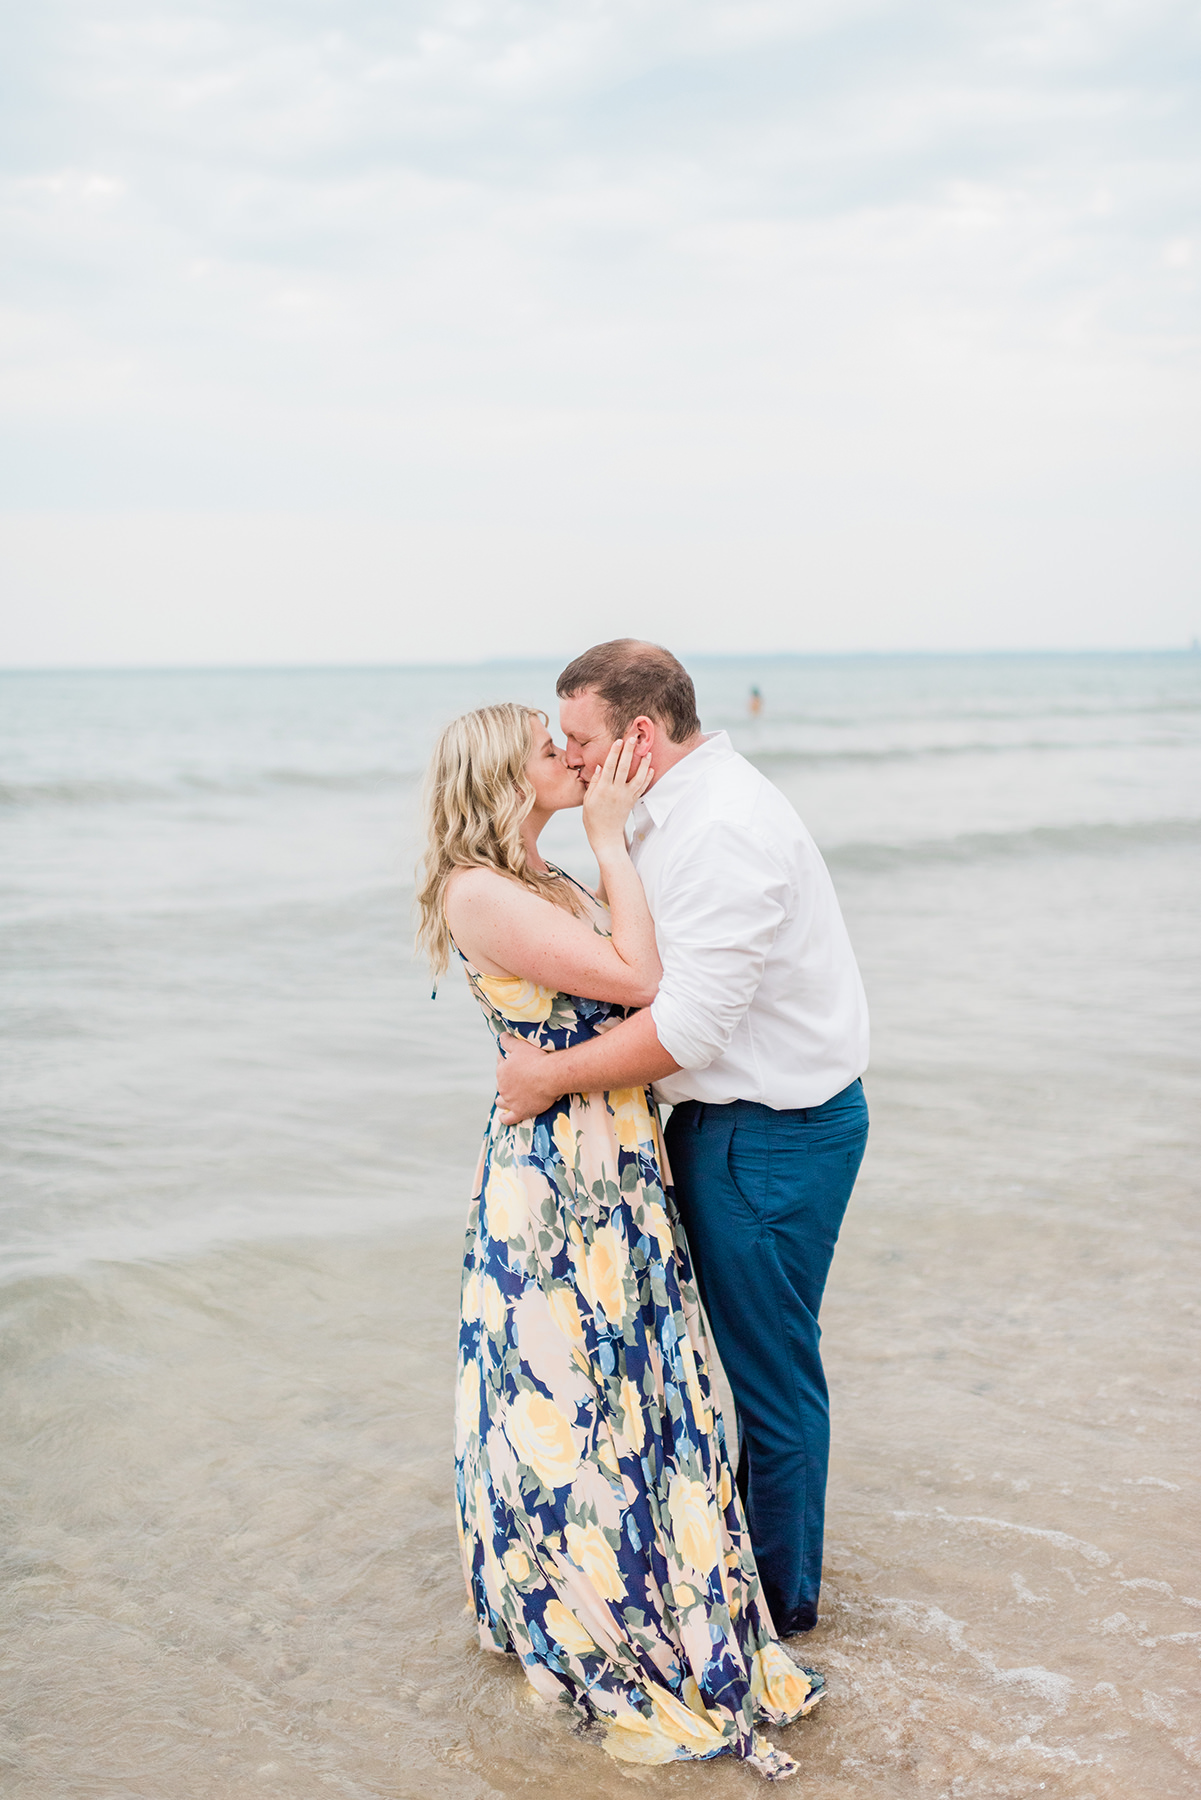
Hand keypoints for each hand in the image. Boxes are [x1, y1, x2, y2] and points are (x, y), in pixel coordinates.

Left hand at [496, 1033, 565, 1124]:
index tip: (510, 1061)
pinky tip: (503, 1119)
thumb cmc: (537, 1058)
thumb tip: (500, 1036)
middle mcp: (503, 1087)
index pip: (500, 1065)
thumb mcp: (520, 1046)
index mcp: (502, 1071)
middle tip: (514, 1080)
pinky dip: (505, 1119)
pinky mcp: (520, 1112)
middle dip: (505, 1082)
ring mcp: (510, 1101)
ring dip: (502, 1100)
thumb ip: (508, 1042)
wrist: (550, 1076)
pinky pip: (509, 1118)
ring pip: (501, 1102)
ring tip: (503, 1100)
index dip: (505, 1062)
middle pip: (501, 1084)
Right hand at [581, 736, 652, 851]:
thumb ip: (594, 783)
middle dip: (629, 752)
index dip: (614, 753)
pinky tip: (650, 769)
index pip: (609, 767)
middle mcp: (616, 791)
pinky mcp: (632, 801)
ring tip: (647, 752)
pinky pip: (641, 788)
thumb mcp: (587, 800)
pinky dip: (647, 778)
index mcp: (603, 790)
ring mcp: (626, 796)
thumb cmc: (592, 818)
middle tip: (633, 738)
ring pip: (637, 777)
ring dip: (643, 764)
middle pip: (624, 768)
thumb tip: (599, 766)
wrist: (605, 835)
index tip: (618, 741)